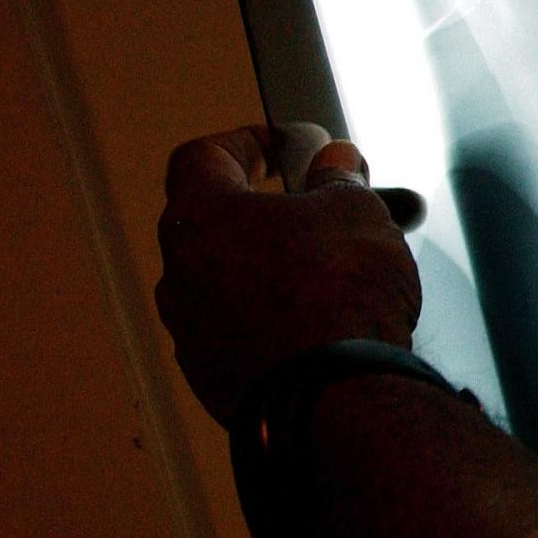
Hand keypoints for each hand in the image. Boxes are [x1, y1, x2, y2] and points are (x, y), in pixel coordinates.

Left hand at [155, 124, 421, 427]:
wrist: (333, 395)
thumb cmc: (335, 296)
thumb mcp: (356, 210)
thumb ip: (339, 179)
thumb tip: (335, 163)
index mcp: (201, 217)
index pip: (204, 156)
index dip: (246, 142)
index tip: (282, 144)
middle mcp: (181, 273)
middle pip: (214, 224)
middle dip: (265, 213)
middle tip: (316, 210)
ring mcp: (191, 331)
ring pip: (225, 283)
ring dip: (268, 270)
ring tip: (328, 273)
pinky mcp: (214, 377)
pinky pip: (239, 333)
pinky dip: (273, 320)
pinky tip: (320, 323)